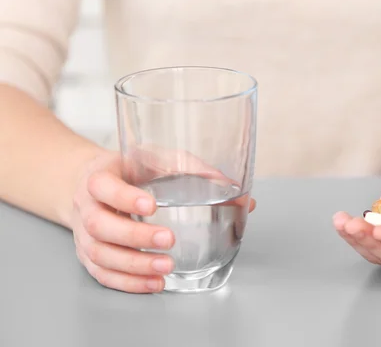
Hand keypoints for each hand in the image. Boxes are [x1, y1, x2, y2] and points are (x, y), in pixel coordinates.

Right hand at [70, 149, 255, 292]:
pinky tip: (153, 284)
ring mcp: (84, 234)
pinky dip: (127, 283)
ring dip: (133, 265)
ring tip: (166, 268)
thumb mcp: (158, 158)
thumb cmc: (132, 169)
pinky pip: (102, 274)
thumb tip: (235, 191)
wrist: (93, 184)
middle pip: (100, 225)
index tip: (152, 205)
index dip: (124, 198)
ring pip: (100, 254)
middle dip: (135, 236)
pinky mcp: (89, 255)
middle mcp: (86, 206)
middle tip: (168, 240)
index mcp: (100, 176)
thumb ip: (194, 170)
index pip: (104, 187)